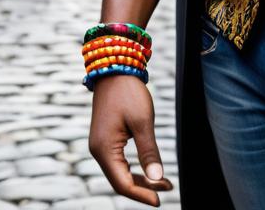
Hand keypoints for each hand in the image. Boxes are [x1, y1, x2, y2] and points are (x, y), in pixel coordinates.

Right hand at [89, 74, 172, 205]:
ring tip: (163, 181)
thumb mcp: (143, 122)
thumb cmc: (129, 92)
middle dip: (143, 188)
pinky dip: (133, 168)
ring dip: (140, 178)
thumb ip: (149, 152)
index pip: (122, 184)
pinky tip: (148, 168)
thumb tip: (157, 178)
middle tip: (167, 188)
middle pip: (119, 181)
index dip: (141, 194)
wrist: (115, 67)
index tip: (160, 200)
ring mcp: (100, 145)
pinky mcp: (105, 138)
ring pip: (119, 172)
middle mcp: (98, 151)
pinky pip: (118, 161)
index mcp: (104, 149)